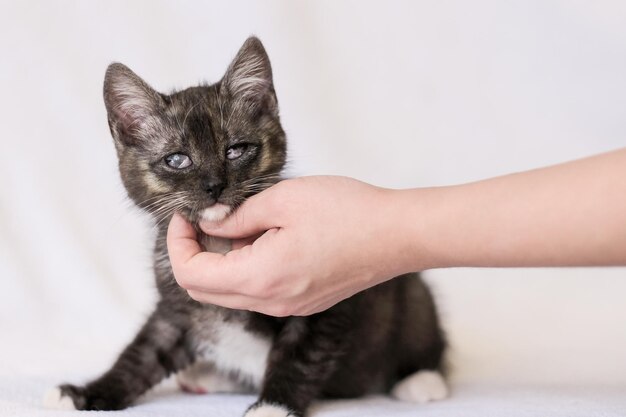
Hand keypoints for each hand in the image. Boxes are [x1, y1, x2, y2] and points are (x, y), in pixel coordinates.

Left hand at [167, 176, 412, 315]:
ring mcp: (288, 306)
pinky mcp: (303, 301)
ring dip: (222, 261)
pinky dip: (246, 267)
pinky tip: (266, 238)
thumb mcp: (283, 199)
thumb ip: (237, 214)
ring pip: (231, 292)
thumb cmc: (348, 212)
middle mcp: (271, 301)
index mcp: (261, 276)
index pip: (191, 275)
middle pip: (205, 291)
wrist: (397, 235)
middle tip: (203, 220)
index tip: (184, 217)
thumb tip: (209, 222)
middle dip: (194, 254)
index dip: (177, 244)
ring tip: (243, 223)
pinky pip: (258, 291)